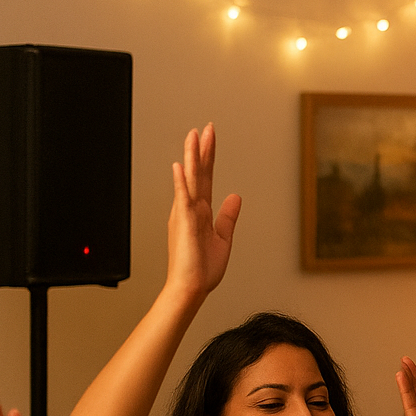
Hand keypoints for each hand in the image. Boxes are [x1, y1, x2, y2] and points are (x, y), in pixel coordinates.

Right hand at [166, 124, 241, 301]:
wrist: (192, 288)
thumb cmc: (203, 268)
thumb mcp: (223, 238)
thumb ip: (228, 217)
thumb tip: (236, 197)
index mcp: (200, 212)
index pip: (206, 179)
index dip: (209, 158)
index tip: (210, 139)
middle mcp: (191, 209)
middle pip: (198, 173)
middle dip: (202, 150)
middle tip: (205, 128)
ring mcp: (185, 214)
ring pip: (189, 180)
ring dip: (191, 158)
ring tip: (193, 136)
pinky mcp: (183, 224)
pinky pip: (182, 199)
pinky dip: (181, 183)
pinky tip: (179, 167)